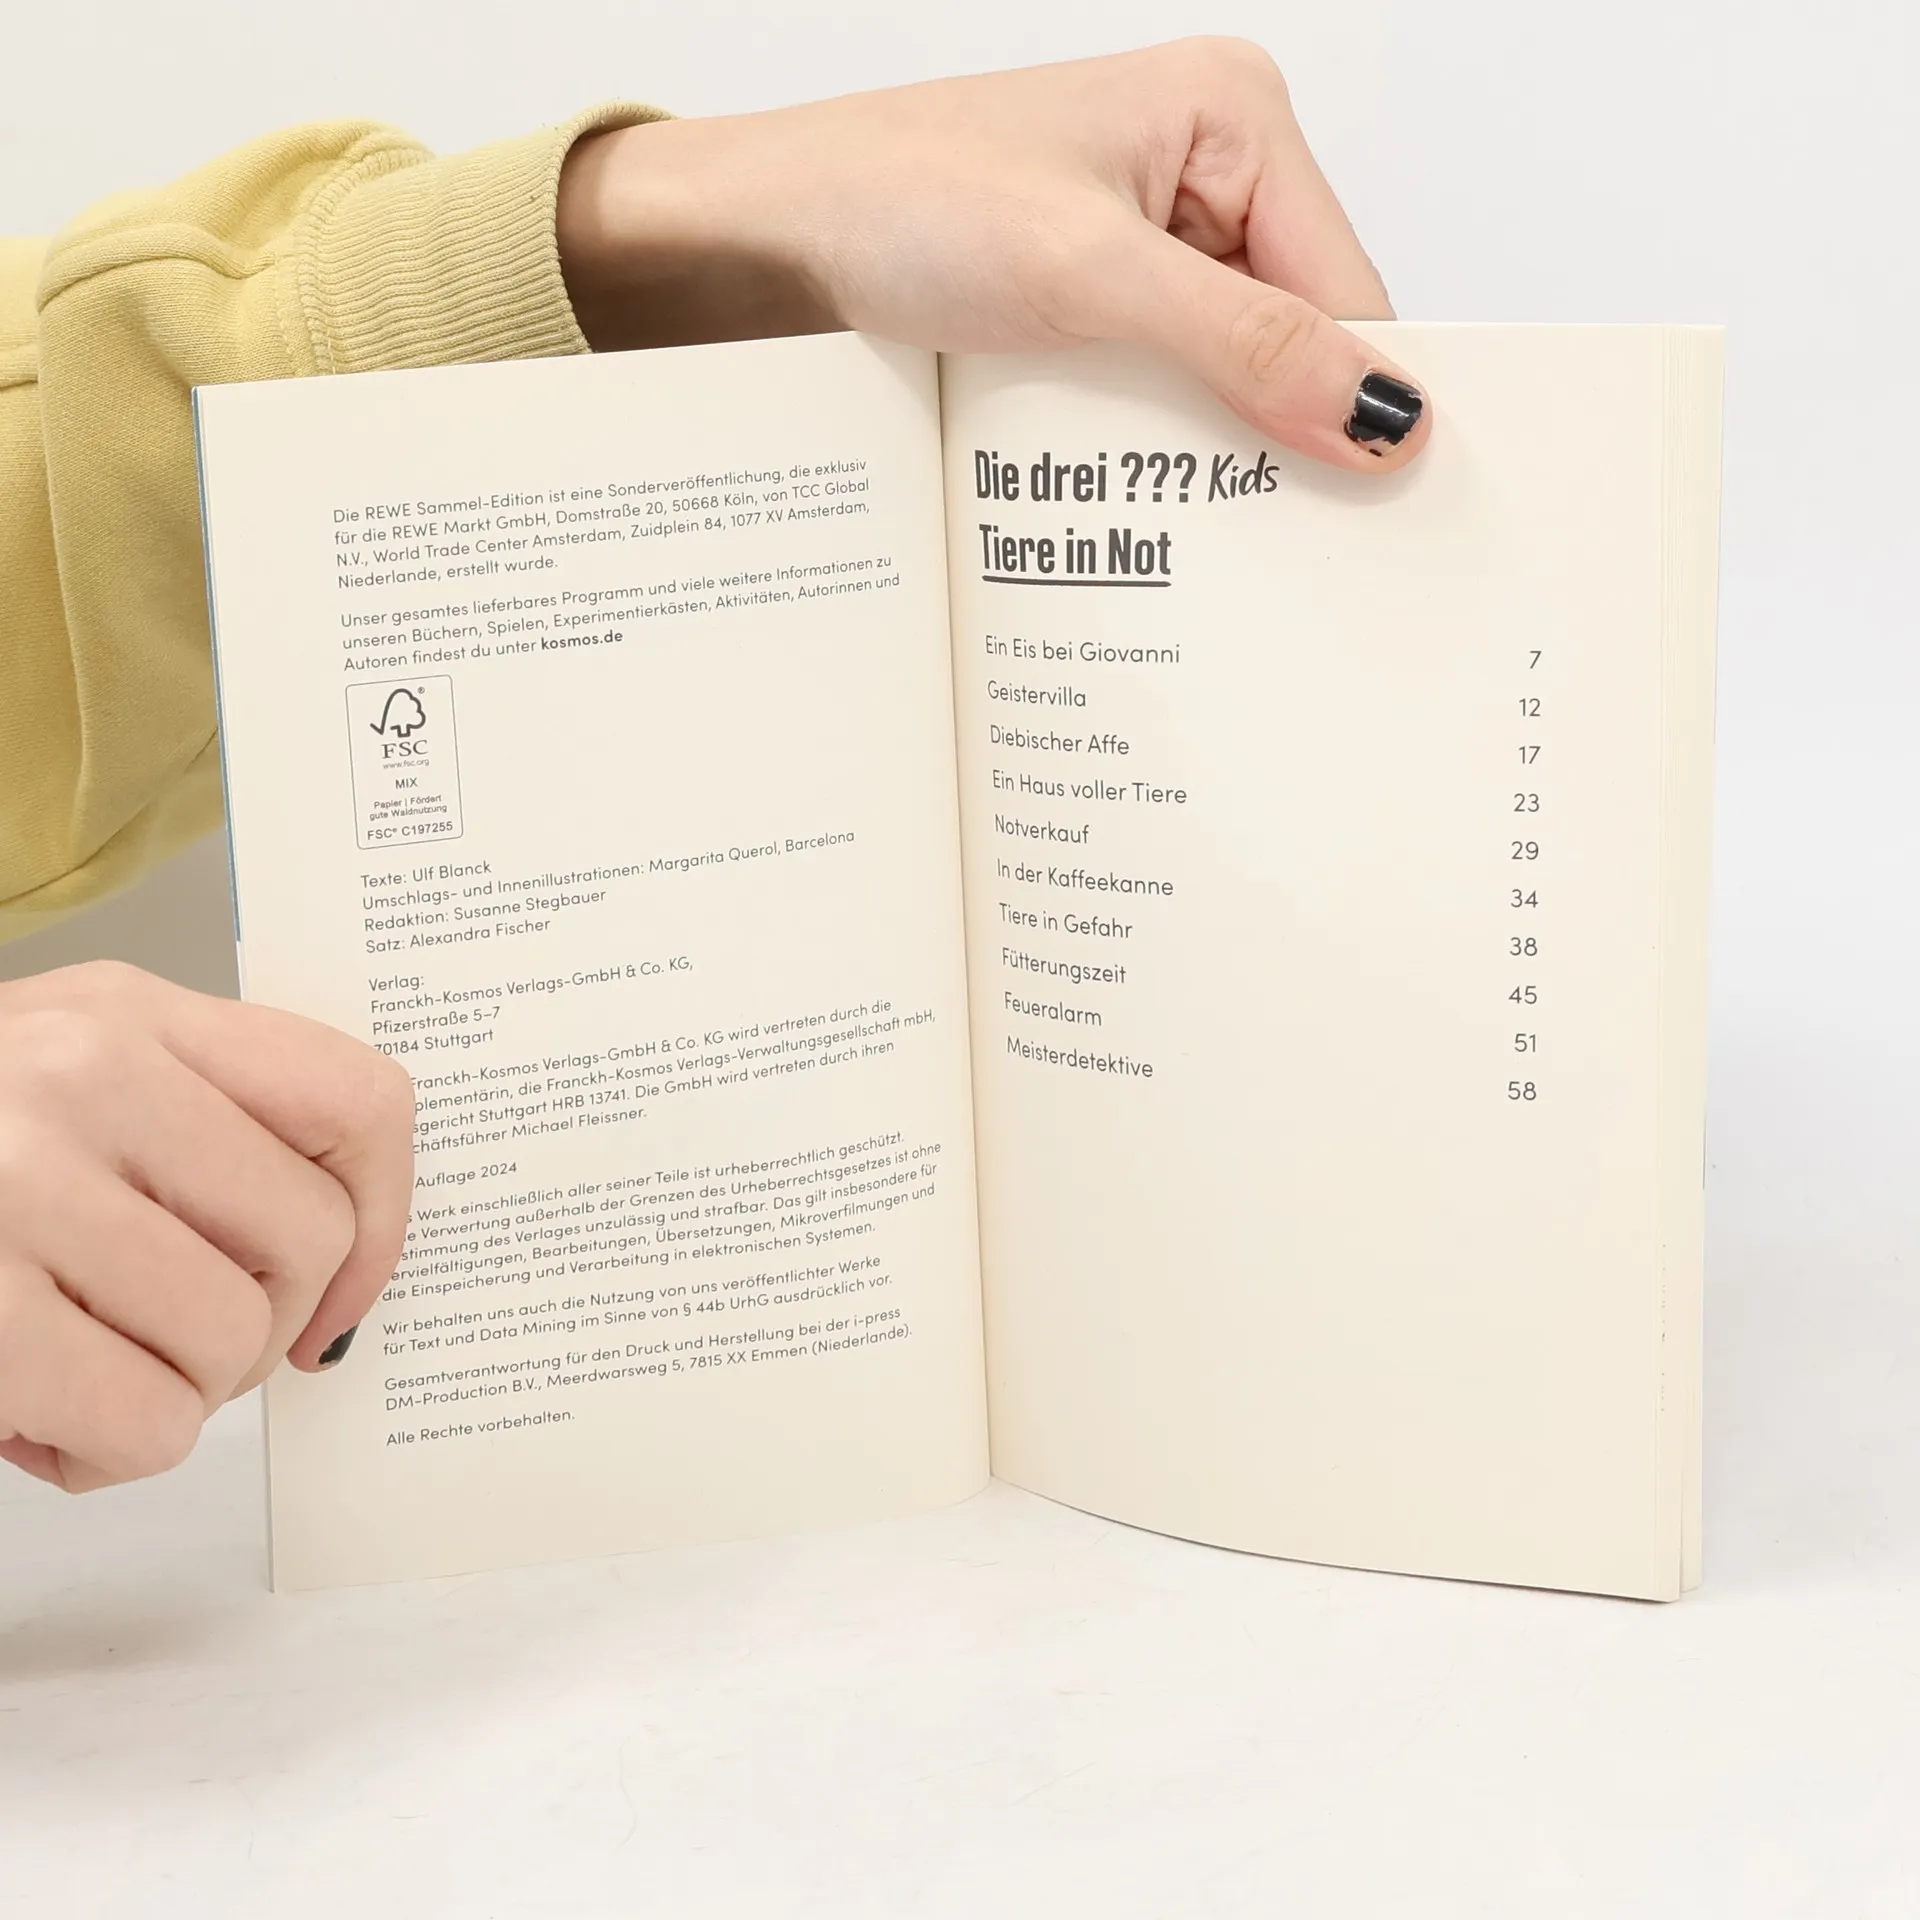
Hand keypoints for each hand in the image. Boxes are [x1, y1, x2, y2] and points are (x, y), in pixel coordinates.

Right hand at [0, 963, 413, 1491]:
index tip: (343, 1286)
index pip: (359, 1100)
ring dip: (181, 1393)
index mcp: (128, 1012)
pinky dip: (113, 1451)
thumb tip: (349, 1262)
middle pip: (312, 1239)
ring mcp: (18, 1186)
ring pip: (234, 1343)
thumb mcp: (70, 1079)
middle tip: (178, 1338)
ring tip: (91, 1366)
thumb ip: (203, 1127)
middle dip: (264, 1325)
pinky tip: (47, 1418)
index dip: (387, 1217)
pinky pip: (146, 1425)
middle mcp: (81, 1075)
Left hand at [558, 38, 1429, 470]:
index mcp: (1234, 115)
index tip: (1370, 507)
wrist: (766, 238)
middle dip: (1281, 426)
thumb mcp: (1089, 274)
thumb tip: (1380, 414)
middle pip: (1300, 331)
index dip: (1358, 397)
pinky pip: (1168, 384)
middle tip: (1271, 531)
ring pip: (1233, 371)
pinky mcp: (1100, 297)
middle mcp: (1206, 169)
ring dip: (1210, 442)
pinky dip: (1155, 439)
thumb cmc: (897, 199)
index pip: (1348, 284)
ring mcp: (1151, 239)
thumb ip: (1242, 344)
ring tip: (1187, 507)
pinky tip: (1135, 483)